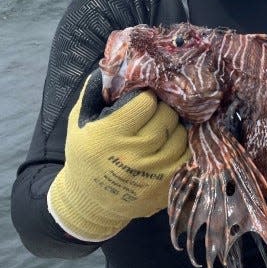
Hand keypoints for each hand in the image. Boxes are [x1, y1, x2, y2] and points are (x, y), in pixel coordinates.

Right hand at [47, 70, 189, 241]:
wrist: (89, 201)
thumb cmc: (84, 155)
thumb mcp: (79, 122)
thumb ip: (93, 92)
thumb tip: (109, 65)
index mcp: (110, 135)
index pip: (146, 103)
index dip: (146, 98)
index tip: (143, 100)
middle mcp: (134, 154)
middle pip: (167, 117)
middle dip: (164, 110)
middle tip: (157, 112)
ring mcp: (153, 173)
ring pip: (181, 135)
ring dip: (175, 128)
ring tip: (163, 129)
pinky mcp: (166, 187)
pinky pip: (187, 156)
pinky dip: (182, 147)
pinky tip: (171, 144)